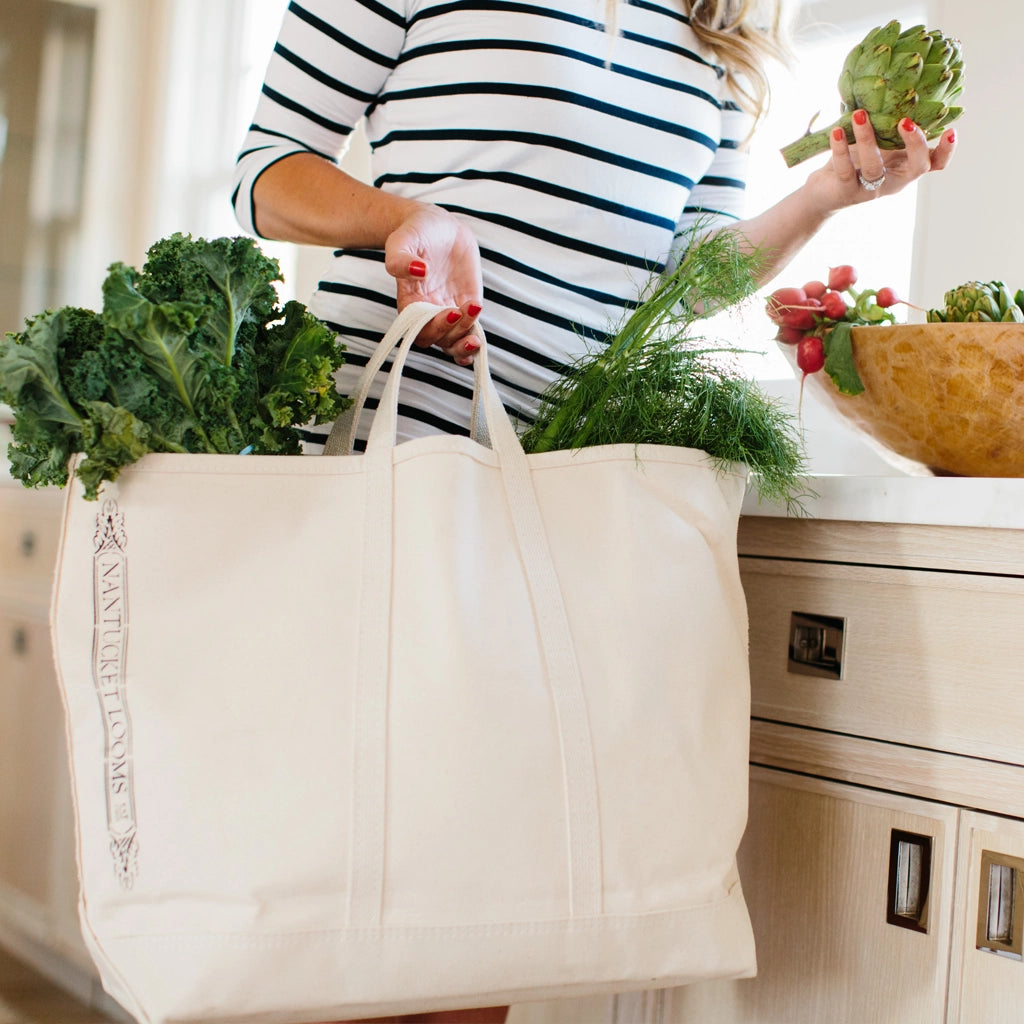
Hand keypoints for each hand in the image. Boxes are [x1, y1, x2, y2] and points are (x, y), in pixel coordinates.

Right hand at [384, 204, 483, 365]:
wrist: (439, 227)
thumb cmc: (415, 234)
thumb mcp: (401, 240)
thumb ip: (400, 257)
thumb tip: (418, 270)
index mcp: (409, 303)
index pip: (418, 329)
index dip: (433, 328)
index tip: (449, 311)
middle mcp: (428, 313)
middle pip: (438, 339)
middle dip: (452, 332)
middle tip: (461, 311)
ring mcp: (448, 312)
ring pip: (454, 340)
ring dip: (465, 338)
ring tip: (474, 311)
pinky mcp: (466, 307)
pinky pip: (469, 331)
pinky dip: (474, 341)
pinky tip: (478, 336)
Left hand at [804, 108, 957, 211]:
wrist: (825, 190)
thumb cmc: (855, 158)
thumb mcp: (876, 138)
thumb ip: (887, 119)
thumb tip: (890, 74)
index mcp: (906, 165)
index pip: (936, 163)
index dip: (947, 150)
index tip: (951, 130)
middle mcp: (894, 180)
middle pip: (917, 168)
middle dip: (915, 144)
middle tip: (905, 120)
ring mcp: (871, 190)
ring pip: (875, 167)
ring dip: (867, 138)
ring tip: (859, 114)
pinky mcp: (847, 193)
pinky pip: (845, 171)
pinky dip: (840, 149)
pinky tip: (837, 130)